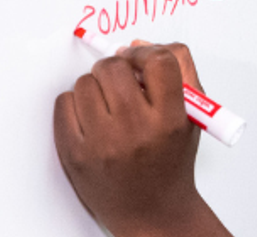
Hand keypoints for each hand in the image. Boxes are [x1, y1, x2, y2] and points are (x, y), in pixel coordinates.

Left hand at [53, 42, 229, 236]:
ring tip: (108, 105)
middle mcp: (136, 131)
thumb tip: (137, 44)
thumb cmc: (171, 162)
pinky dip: (75, 104)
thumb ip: (180, 72)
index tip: (139, 58)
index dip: (145, 52)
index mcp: (171, 120)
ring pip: (85, 83)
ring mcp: (102, 143)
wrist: (152, 212)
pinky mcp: (75, 154)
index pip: (160, 62)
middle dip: (116, 67)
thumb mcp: (193, 117)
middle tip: (121, 81)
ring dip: (95, 86)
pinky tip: (91, 118)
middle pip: (114, 67)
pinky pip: (63, 104)